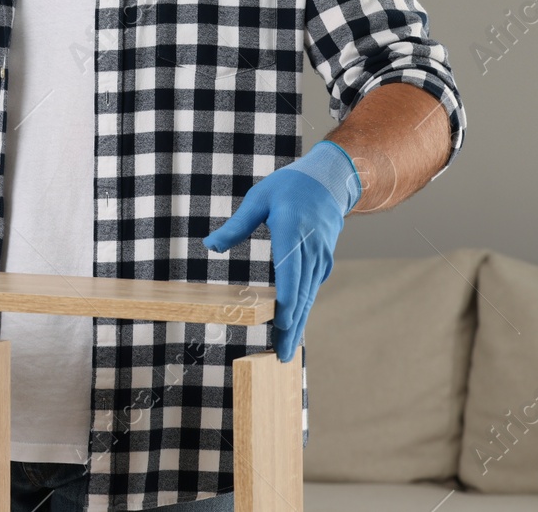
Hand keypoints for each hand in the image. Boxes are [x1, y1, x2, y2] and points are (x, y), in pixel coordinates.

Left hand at [202, 140, 360, 361]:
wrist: (328, 181)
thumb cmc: (288, 188)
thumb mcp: (258, 200)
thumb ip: (236, 226)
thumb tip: (210, 245)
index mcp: (292, 234)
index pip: (290, 276)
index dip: (286, 305)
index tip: (279, 328)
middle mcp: (310, 250)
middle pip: (301, 295)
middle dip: (291, 327)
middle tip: (281, 356)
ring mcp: (319, 258)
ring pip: (308, 296)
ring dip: (298, 323)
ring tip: (286, 350)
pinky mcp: (322, 261)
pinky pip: (311, 289)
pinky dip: (303, 309)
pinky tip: (293, 326)